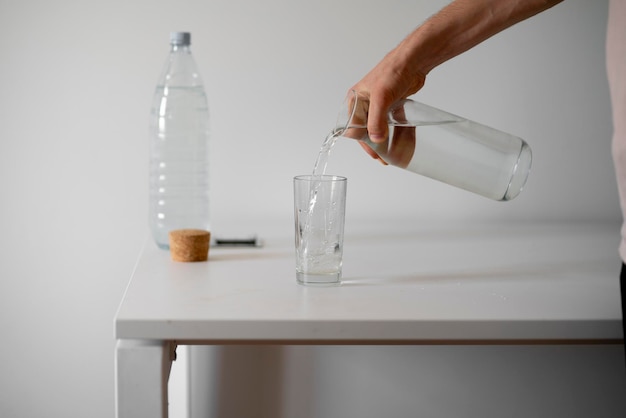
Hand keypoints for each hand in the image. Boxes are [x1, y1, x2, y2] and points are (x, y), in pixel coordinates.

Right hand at [349, 45, 425, 163]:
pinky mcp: (391, 105)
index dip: (362, 142)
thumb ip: (376, 119)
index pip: (353, 127)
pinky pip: (390, 123)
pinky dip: (393, 133)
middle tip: (381, 158)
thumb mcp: (381, 97)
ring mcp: (379, 105)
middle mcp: (365, 103)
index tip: (373, 153)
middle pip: (365, 130)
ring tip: (389, 154)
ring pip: (378, 128)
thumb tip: (375, 139)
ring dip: (383, 141)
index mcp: (355, 100)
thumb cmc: (393, 71)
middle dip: (373, 145)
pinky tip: (398, 142)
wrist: (414, 61)